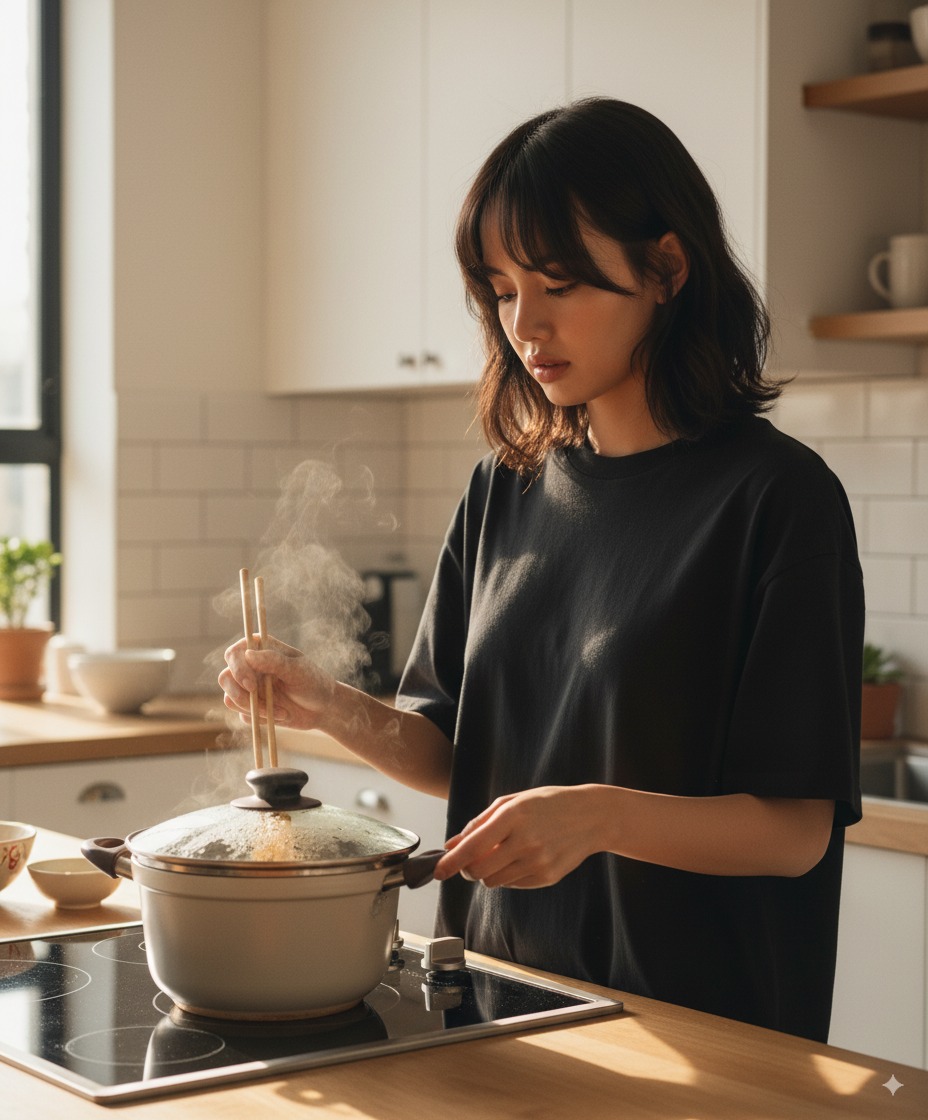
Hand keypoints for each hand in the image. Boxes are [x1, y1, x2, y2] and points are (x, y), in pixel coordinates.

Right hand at [219, 635, 336, 730]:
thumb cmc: (313, 683)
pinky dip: (261, 719)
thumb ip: (274, 661)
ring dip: (255, 709)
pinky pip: (243, 716)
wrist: (323, 709)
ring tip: (282, 711)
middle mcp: (251, 668)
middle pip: (225, 678)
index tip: (251, 684)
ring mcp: (249, 688)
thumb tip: (248, 654)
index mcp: (261, 650)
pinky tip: (282, 715)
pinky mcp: (251, 707)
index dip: (237, 668)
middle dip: (240, 694)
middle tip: (261, 705)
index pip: (234, 653)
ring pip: (230, 699)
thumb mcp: (298, 670)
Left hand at [433, 785, 600, 888]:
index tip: (437, 871)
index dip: (450, 862)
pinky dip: (508, 875)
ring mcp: (537, 861)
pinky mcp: (547, 877)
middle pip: (478, 871)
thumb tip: (452, 844)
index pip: (471, 847)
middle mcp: (525, 841)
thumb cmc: (548, 804)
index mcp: (513, 816)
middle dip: (467, 869)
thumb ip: (479, 823)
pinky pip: (513, 884)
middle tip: (468, 861)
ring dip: (488, 872)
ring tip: (502, 854)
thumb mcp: (512, 802)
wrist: (591, 816)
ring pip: (494, 881)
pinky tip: (522, 858)